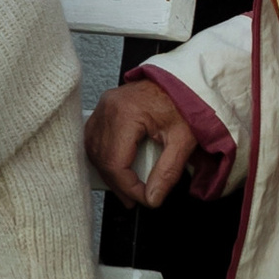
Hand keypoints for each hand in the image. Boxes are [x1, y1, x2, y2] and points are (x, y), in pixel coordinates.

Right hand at [86, 78, 197, 208]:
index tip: (144, 198)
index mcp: (126, 114)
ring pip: (94, 149)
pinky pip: (94, 137)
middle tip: (134, 199)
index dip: (128, 187)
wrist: (184, 80)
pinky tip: (115, 166)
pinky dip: (104, 155)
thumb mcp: (183, 140)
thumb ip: (168, 172)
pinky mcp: (105, 108)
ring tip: (125, 187)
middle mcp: (109, 108)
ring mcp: (104, 106)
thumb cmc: (185, 102)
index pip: (116, 163)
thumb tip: (153, 197)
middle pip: (102, 158)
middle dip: (118, 183)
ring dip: (108, 171)